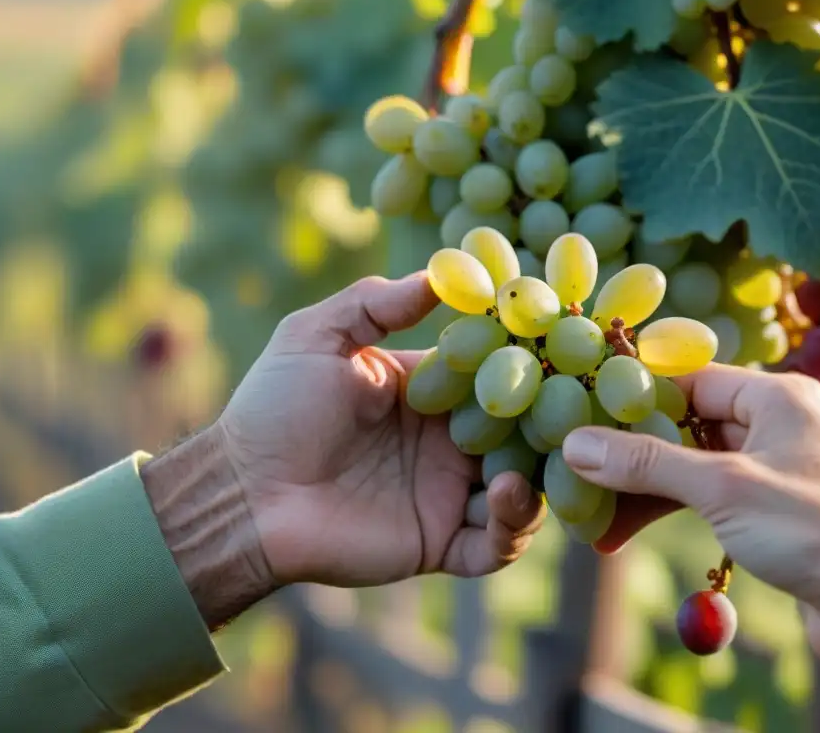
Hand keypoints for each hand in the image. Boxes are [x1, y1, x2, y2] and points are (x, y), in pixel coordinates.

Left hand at [145, 273, 544, 626]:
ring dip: (540, 477)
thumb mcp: (317, 335)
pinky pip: (495, 546)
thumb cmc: (274, 408)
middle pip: (520, 435)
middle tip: (574, 413)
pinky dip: (515, 526)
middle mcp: (447, 443)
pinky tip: (506, 495)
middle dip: (549, 426)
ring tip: (534, 456)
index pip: (495, 376)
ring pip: (521, 491)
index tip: (555, 350)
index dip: (525, 364)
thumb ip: (375, 303)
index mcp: (428, 393)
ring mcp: (447, 495)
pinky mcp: (439, 542)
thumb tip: (440, 274)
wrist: (244, 491)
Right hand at [560, 364, 819, 682]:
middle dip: (634, 455)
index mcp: (777, 397)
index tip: (587, 408)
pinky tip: (629, 534)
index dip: (638, 394)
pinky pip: (713, 502)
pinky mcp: (779, 516)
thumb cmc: (813, 527)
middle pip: (689, 427)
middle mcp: (780, 425)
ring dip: (647, 493)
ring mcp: (779, 472)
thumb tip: (576, 445)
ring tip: (594, 522)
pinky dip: (674, 513)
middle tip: (581, 471)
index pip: (691, 379)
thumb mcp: (719, 487)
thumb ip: (646, 463)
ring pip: (697, 470)